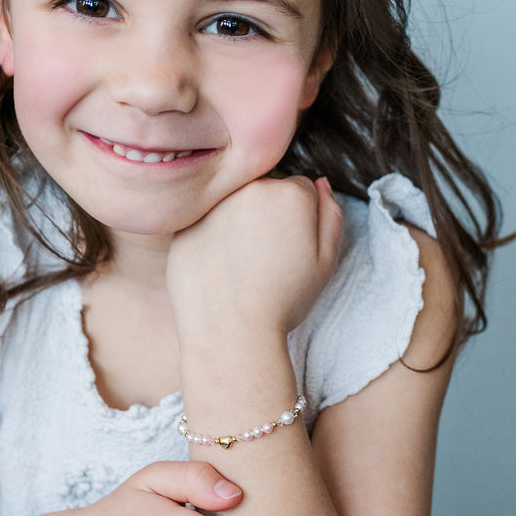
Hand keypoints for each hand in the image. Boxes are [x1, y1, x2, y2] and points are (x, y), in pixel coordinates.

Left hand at [167, 176, 341, 339]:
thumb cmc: (284, 300)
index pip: (300, 189)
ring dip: (237, 221)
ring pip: (232, 203)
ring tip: (241, 265)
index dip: (300, 220)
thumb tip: (320, 183)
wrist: (231, 332)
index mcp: (290, 193)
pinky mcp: (185, 223)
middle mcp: (250, 188)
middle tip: (265, 258)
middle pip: (264, 190)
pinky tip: (217, 268)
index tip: (291, 247)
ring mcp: (213, 204)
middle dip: (267, 214)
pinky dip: (210, 237)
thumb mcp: (326, 261)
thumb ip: (330, 214)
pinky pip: (204, 222)